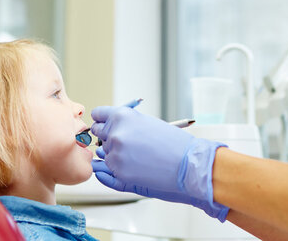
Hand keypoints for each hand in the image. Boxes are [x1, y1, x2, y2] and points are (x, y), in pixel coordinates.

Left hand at [91, 105, 228, 220]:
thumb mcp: (147, 123)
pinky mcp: (119, 174)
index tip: (104, 124)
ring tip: (136, 157)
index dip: (102, 120)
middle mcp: (115, 133)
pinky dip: (116, 170)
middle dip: (107, 137)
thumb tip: (107, 128)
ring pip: (104, 153)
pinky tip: (132, 167)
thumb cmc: (173, 144)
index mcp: (122, 116)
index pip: (98, 114)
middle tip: (125, 143)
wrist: (190, 165)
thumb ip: (125, 124)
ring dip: (114, 155)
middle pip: (98, 133)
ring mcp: (115, 154)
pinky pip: (106, 171)